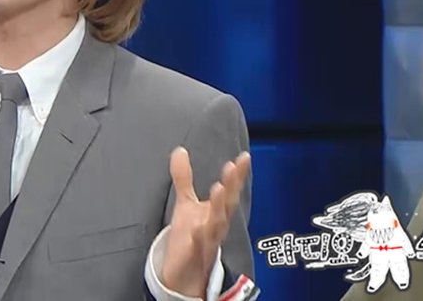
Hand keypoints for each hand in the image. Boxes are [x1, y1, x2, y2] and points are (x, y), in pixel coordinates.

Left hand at [158, 146, 250, 297]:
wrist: (184, 272)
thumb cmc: (189, 236)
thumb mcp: (185, 203)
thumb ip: (184, 177)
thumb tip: (180, 150)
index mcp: (216, 212)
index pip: (229, 190)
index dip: (236, 175)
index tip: (243, 157)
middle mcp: (216, 224)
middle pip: (227, 204)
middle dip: (232, 186)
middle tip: (233, 167)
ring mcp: (208, 240)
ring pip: (217, 223)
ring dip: (219, 206)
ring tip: (220, 189)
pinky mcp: (195, 254)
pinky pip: (198, 245)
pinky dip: (199, 235)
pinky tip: (196, 227)